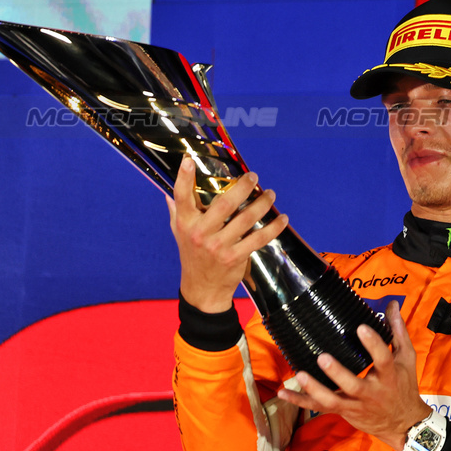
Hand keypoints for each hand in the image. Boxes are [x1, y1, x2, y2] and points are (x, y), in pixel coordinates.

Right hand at [166, 158, 289, 313]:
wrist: (202, 290)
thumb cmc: (192, 257)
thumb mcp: (179, 235)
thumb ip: (177, 212)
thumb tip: (168, 193)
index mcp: (186, 224)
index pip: (181, 197)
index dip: (184, 177)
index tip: (189, 160)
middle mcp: (200, 233)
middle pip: (224, 203)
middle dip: (243, 187)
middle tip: (254, 177)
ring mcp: (218, 246)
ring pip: (246, 218)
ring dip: (262, 203)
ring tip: (270, 194)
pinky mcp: (235, 257)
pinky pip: (258, 238)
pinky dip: (273, 227)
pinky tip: (282, 218)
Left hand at [277, 301, 429, 449]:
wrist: (402, 423)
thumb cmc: (404, 386)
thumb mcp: (406, 358)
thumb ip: (397, 331)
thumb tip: (392, 304)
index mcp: (389, 376)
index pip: (382, 359)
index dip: (373, 344)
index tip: (361, 328)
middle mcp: (372, 393)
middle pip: (353, 386)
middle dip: (337, 373)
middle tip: (322, 357)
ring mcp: (355, 405)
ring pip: (333, 401)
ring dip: (315, 390)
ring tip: (300, 375)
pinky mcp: (343, 412)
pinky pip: (319, 408)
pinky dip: (300, 401)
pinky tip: (283, 392)